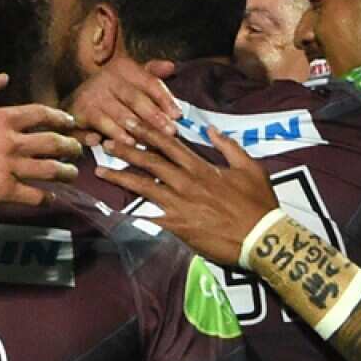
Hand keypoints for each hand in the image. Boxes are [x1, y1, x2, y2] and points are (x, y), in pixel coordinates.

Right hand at [0, 72, 82, 206]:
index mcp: (2, 119)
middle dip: (70, 146)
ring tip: (72, 174)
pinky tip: (51, 198)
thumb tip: (3, 77)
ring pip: (49, 170)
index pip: (40, 114)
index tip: (70, 122)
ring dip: (65, 172)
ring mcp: (9, 167)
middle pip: (52, 143)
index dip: (59, 117)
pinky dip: (46, 197)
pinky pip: (33, 194)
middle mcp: (11, 142)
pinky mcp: (3, 190)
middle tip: (77, 150)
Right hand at [63, 55, 180, 146]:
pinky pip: (98, 126)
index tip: (178, 115)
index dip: (165, 99)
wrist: (74, 102)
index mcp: (123, 68)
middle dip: (154, 117)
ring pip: (119, 115)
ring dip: (135, 130)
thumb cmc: (110, 93)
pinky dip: (109, 135)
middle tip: (170, 132)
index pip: (149, 82)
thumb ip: (151, 74)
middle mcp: (106, 78)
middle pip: (135, 99)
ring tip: (148, 141)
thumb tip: (171, 66)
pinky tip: (122, 144)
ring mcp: (92, 95)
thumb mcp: (130, 79)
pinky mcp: (80, 113)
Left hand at [93, 122, 276, 264]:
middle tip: (105, 141)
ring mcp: (180, 204)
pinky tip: (112, 211)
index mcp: (202, 167)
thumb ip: (228, 147)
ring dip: (120, 177)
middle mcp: (186, 182)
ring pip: (144, 186)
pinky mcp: (178, 226)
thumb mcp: (250, 167)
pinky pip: (150, 218)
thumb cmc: (258, 203)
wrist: (261, 237)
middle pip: (150, 162)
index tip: (130, 123)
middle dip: (125, 149)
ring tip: (100, 170)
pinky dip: (131, 214)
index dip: (147, 132)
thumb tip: (211, 129)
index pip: (169, 145)